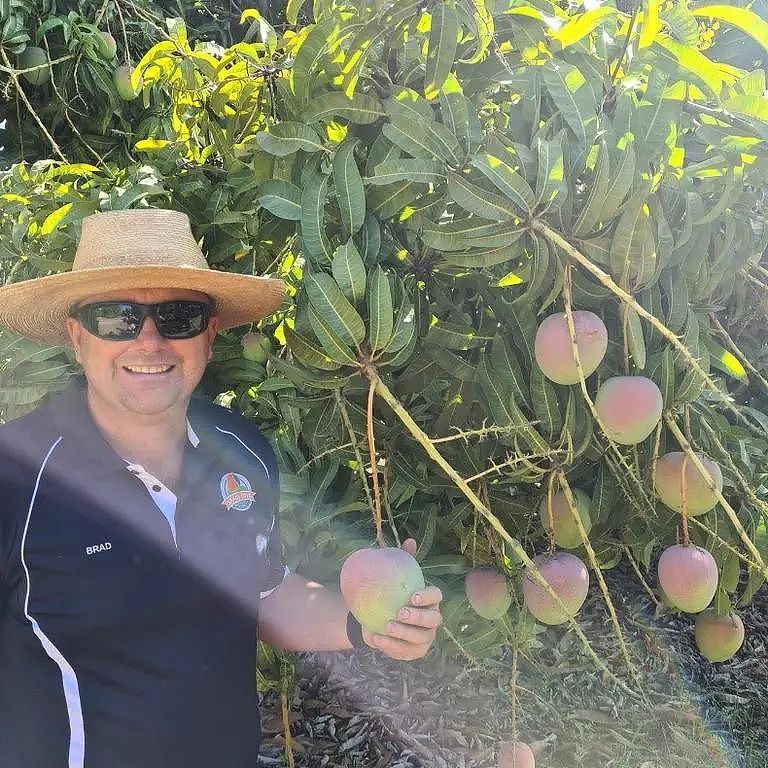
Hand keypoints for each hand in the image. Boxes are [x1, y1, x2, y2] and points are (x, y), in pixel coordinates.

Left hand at [362, 538, 442, 660]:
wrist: (377, 618)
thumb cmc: (392, 595)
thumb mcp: (395, 577)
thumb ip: (402, 559)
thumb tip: (410, 540)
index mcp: (430, 600)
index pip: (437, 597)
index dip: (428, 597)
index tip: (412, 596)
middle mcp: (432, 619)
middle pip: (433, 620)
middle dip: (418, 618)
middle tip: (399, 612)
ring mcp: (425, 638)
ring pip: (420, 638)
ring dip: (404, 633)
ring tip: (386, 626)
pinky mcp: (414, 652)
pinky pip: (405, 651)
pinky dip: (390, 646)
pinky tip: (376, 637)